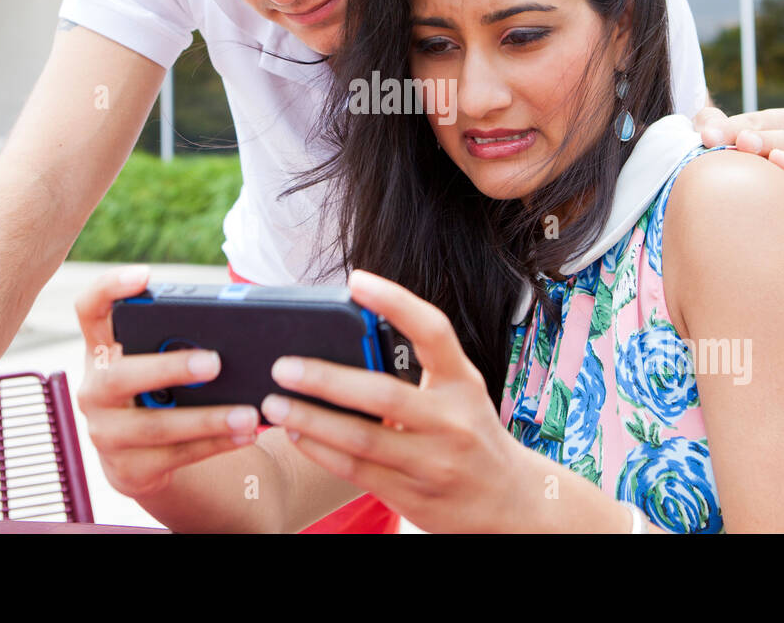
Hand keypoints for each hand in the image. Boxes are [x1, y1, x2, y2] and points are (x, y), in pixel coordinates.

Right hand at [74, 266, 259, 499]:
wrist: (142, 460)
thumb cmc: (162, 392)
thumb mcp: (159, 365)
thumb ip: (178, 344)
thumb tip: (234, 330)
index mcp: (102, 351)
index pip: (90, 310)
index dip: (109, 289)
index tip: (144, 275)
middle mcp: (94, 390)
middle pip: (120, 376)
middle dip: (169, 368)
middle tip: (215, 362)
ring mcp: (105, 433)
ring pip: (154, 426)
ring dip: (206, 420)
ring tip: (248, 414)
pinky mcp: (126, 470)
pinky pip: (174, 457)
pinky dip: (214, 445)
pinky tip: (245, 435)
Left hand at [260, 269, 533, 533]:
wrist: (510, 503)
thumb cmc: (471, 434)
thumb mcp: (459, 393)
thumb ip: (418, 369)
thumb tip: (347, 342)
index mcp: (463, 381)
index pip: (433, 330)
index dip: (396, 301)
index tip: (356, 280)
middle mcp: (451, 419)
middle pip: (382, 393)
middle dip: (325, 379)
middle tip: (282, 366)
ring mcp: (433, 461)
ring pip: (361, 438)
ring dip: (310, 420)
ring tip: (273, 404)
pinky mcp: (412, 495)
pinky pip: (357, 470)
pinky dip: (320, 451)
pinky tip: (297, 435)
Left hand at [693, 105, 783, 206]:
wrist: (749, 190)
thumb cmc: (731, 155)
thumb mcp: (717, 133)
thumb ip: (710, 124)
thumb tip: (707, 133)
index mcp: (779, 123)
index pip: (758, 122)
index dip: (735, 127)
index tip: (713, 135)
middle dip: (763, 140)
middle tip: (743, 143)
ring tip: (776, 159)